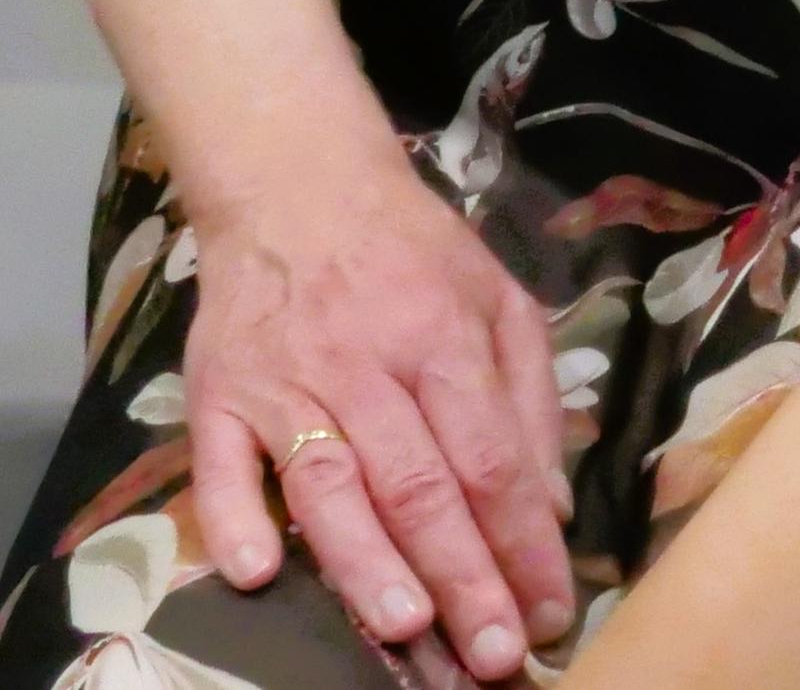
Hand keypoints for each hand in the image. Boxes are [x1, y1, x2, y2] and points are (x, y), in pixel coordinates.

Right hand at [180, 162, 578, 677]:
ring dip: (365, 562)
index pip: (492, 460)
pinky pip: (220, 467)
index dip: (523, 543)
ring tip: (405, 629)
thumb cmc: (414, 255)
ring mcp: (286, 383)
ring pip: (330, 484)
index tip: (550, 611)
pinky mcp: (216, 396)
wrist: (299, 188)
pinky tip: (258, 574)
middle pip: (420, 484)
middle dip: (462, 577)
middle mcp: (368, 365)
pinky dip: (237, 519)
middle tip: (492, 655)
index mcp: (446, 340)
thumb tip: (547, 507)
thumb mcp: (499, 302)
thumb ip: (528, 401)